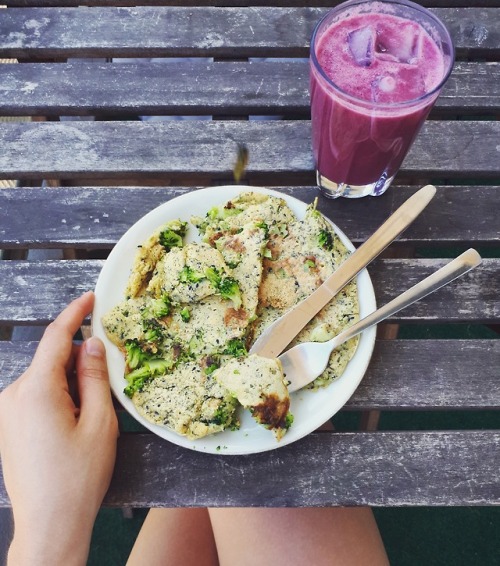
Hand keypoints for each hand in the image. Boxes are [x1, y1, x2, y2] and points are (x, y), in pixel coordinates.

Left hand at [0, 291, 118, 565]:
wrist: (49, 525)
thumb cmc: (78, 476)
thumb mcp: (99, 422)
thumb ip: (96, 377)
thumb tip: (93, 344)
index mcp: (36, 391)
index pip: (55, 338)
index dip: (75, 313)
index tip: (90, 297)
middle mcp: (13, 395)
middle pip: (52, 360)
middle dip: (80, 359)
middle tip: (108, 376)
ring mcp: (6, 412)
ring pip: (45, 379)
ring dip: (70, 381)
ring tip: (93, 411)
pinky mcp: (7, 426)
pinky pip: (35, 396)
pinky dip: (58, 396)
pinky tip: (74, 421)